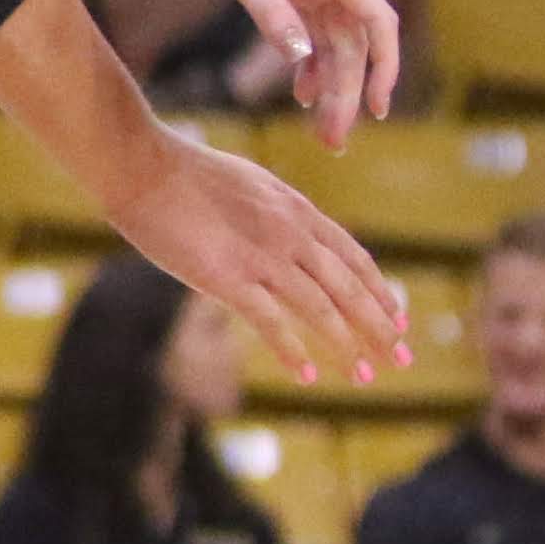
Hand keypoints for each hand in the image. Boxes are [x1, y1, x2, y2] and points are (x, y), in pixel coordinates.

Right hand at [103, 131, 409, 385]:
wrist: (143, 166)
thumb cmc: (182, 170)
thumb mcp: (249, 183)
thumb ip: (274, 213)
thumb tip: (287, 232)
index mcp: (297, 209)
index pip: (354, 257)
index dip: (380, 291)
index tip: (398, 319)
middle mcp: (291, 234)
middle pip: (349, 289)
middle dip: (380, 328)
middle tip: (402, 360)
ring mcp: (262, 257)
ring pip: (321, 309)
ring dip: (347, 346)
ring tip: (364, 377)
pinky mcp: (228, 278)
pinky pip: (271, 322)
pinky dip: (294, 351)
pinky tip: (308, 375)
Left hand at [143, 0, 400, 143]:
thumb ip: (266, 7)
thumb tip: (303, 55)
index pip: (376, 21)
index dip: (384, 67)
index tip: (378, 110)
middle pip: (355, 42)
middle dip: (348, 93)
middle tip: (333, 143)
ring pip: (336, 40)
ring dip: (332, 84)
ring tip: (321, 131)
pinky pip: (313, 28)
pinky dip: (311, 61)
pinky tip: (300, 92)